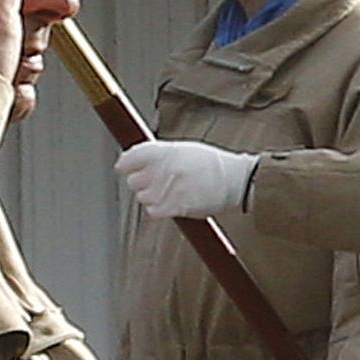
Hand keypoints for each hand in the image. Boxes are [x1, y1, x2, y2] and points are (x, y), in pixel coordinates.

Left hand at [117, 140, 254, 219]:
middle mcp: (164, 168)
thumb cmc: (213, 164)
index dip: (125, 164)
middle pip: (133, 181)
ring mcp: (168, 188)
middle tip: (157, 182)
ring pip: (142, 197)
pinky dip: (159, 209)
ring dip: (152, 197)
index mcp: (166, 151)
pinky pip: (153, 211)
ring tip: (170, 192)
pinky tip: (170, 203)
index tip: (123, 167)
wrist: (236, 180)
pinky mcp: (175, 206)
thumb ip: (160, 154)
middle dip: (142, 182)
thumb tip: (136, 159)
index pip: (131, 157)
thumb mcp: (185, 149)